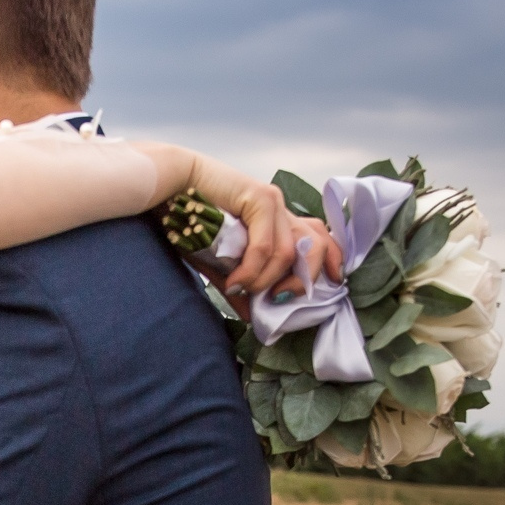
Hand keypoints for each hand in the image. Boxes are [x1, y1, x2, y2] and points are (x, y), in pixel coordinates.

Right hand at [185, 154, 343, 304]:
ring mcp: (273, 203)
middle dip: (301, 281)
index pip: (320, 238)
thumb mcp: (221, 262)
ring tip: (241, 289)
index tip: (335, 282)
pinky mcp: (259, 198)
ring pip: (289, 253)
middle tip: (277, 299)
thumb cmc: (192, 221)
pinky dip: (252, 271)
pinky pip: (265, 247)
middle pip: (317, 246)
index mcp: (279, 221)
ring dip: (266, 281)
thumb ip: (241, 284)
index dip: (333, 261)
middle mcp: (282, 211)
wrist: (170, 189)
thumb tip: (253, 316)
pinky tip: (234, 282)